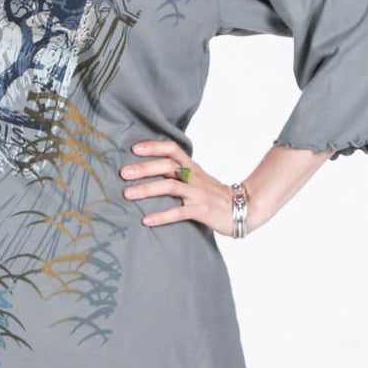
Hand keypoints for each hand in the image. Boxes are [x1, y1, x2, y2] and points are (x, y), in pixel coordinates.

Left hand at [119, 139, 236, 236]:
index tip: (134, 148)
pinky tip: (146, 220)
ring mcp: (198, 193)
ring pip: (170, 187)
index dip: (154, 146)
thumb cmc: (215, 195)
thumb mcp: (198, 179)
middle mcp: (194, 177)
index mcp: (192, 168)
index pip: (172, 149)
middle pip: (167, 166)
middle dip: (143, 168)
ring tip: (127, 194)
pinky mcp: (201, 211)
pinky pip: (179, 212)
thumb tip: (152, 171)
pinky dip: (161, 216)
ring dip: (147, 189)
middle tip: (123, 173)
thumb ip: (180, 173)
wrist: (244, 209)